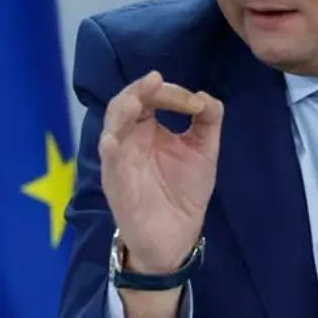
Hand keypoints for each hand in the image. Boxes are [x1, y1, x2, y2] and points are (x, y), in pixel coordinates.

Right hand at [100, 71, 223, 274]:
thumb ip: (208, 120)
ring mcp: (120, 161)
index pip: (151, 97)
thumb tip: (204, 96)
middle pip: (124, 104)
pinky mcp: (116, 185)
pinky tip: (113, 140)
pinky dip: (110, 150)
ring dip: (122, 112)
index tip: (196, 104)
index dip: (171, 92)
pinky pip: (109, 165)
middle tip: (156, 80)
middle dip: (139, 90)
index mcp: (148, 128)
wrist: (178, 237)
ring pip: (112, 128)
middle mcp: (130, 139)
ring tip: (138, 100)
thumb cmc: (185, 192)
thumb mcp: (203, 150)